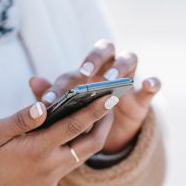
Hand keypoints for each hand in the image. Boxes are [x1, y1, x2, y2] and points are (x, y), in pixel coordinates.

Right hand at [0, 95, 117, 185]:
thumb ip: (21, 119)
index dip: (96, 110)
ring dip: (92, 137)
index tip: (111, 96)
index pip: (75, 126)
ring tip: (95, 116)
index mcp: (38, 150)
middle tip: (109, 104)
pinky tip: (70, 136)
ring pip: (82, 156)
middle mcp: (50, 168)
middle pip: (91, 145)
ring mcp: (51, 180)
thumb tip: (44, 106)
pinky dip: (74, 149)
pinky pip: (68, 166)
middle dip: (104, 124)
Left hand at [30, 39, 161, 153]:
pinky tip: (148, 85)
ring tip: (110, 82)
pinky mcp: (143, 97)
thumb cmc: (84, 115)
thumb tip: (32, 80)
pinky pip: (152, 85)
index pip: (76, 67)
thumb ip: (52, 94)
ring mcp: (128, 79)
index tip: (52, 98)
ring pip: (129, 59)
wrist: (109, 135)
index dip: (65, 80)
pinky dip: (152, 83)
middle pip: (105, 50)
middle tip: (83, 74)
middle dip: (94, 59)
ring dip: (120, 68)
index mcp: (87, 71)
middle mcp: (108, 68)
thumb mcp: (68, 109)